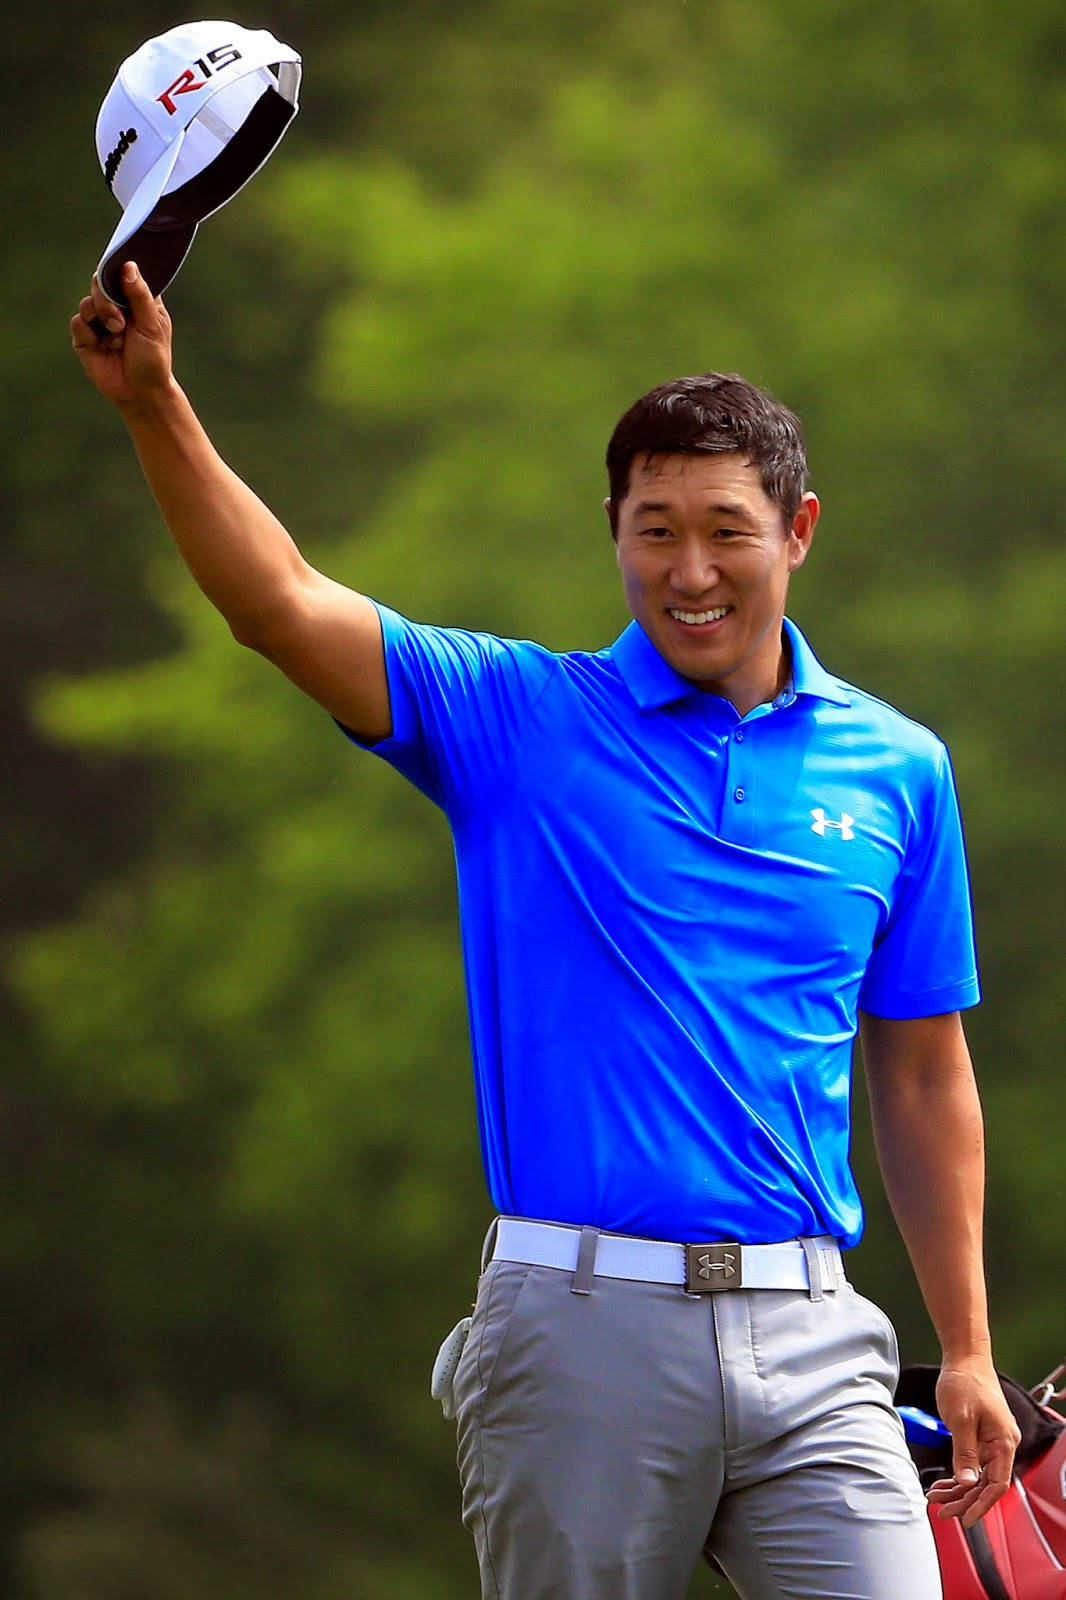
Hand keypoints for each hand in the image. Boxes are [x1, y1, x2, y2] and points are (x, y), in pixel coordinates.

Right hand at [70, 262, 173, 408]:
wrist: (141, 392)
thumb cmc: (153, 359)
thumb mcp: (151, 325)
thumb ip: (139, 295)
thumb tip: (128, 265)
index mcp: (137, 300)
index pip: (122, 273)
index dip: (117, 273)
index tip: (117, 277)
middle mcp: (117, 307)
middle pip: (99, 283)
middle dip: (107, 300)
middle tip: (120, 322)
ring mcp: (99, 321)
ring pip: (87, 302)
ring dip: (101, 317)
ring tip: (117, 337)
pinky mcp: (85, 337)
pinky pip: (78, 322)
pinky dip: (90, 333)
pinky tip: (103, 347)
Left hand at [926, 1360, 1020, 1525]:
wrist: (965, 1358)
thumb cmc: (965, 1382)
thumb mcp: (960, 1419)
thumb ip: (964, 1452)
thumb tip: (966, 1481)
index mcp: (1003, 1442)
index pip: (996, 1484)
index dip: (981, 1504)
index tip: (965, 1518)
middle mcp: (1002, 1444)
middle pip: (985, 1484)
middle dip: (963, 1499)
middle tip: (941, 1510)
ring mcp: (992, 1441)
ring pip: (977, 1475)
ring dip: (957, 1489)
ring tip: (936, 1498)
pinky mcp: (981, 1437)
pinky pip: (972, 1463)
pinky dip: (957, 1474)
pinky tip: (942, 1483)